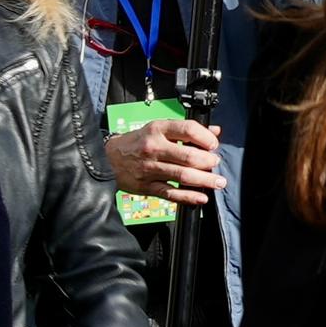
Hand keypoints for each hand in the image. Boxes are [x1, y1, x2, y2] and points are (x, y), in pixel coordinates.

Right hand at [108, 115, 222, 203]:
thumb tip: (215, 131)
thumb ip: (186, 130)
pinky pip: (171, 193)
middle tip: (216, 164)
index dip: (206, 138)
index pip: (188, 129)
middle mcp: (154, 148)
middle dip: (208, 162)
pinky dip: (188, 197)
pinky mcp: (146, 186)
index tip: (213, 145)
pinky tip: (201, 197)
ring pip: (183, 176)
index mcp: (158, 129)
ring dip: (205, 180)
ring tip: (218, 182)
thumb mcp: (158, 129)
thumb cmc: (137, 142)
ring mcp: (150, 169)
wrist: (108, 158)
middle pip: (189, 156)